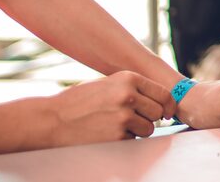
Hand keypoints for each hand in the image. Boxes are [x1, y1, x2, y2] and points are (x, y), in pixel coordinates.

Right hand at [43, 71, 172, 145]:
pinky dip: (124, 140)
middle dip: (150, 118)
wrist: (52, 119)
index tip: (168, 112)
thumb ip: (133, 88)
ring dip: (138, 130)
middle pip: (158, 112)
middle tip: (134, 119)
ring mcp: (123, 117)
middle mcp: (128, 96)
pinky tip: (106, 133)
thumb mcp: (108, 83)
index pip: (164, 93)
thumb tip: (159, 98)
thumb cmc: (79, 101)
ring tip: (117, 125)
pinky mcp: (116, 136)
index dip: (168, 105)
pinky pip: (132, 140)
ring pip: (148, 128)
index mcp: (128, 79)